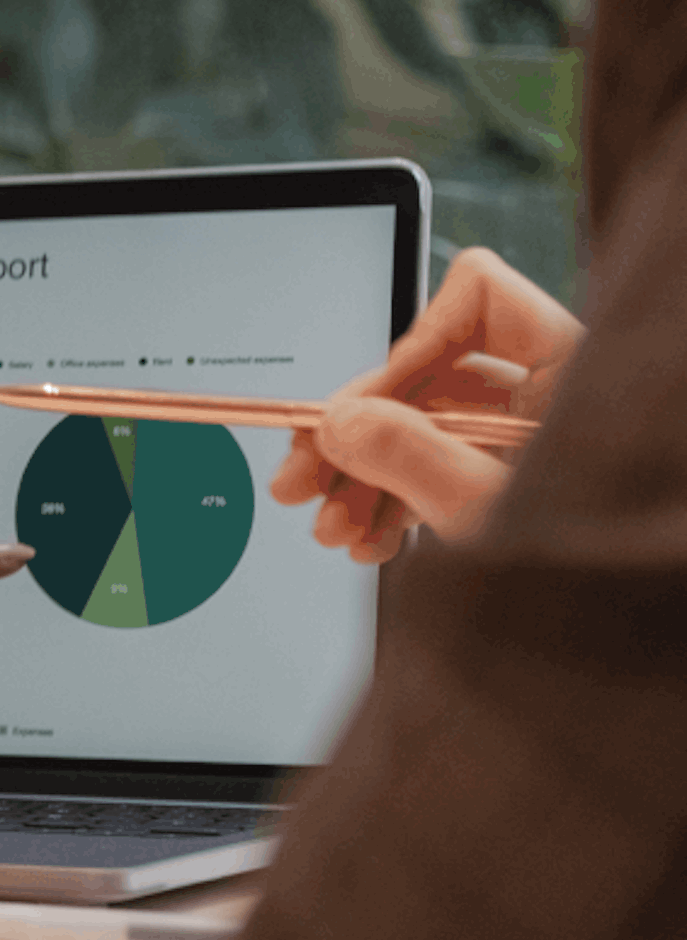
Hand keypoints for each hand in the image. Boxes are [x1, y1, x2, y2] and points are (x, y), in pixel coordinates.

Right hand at [267, 245, 575, 561]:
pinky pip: (435, 467)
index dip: (414, 341)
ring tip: (335, 528)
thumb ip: (412, 459)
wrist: (635, 643)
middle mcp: (546, 392)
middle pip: (426, 375)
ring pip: (420, 427)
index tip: (369, 405)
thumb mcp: (490, 509)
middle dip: (357, 433)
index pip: (479, 296)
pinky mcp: (506, 477)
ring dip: (363, 478)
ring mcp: (524, 437)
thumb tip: (340, 424)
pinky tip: (370, 541)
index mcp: (569, 370)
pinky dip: (394, 502)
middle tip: (305, 478)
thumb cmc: (596, 569)